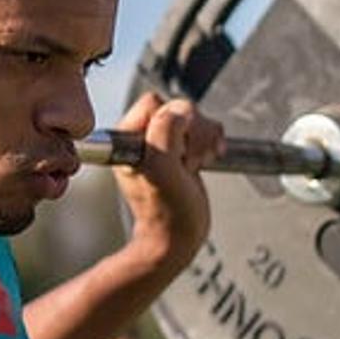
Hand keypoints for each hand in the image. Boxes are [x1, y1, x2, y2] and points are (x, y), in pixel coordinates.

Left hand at [110, 92, 224, 274]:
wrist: (178, 235)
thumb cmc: (167, 211)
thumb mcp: (161, 167)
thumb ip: (165, 129)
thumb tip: (180, 110)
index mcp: (127, 138)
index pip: (156, 103)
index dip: (174, 124)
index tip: (176, 153)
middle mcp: (142, 137)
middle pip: (179, 107)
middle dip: (193, 133)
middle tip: (187, 162)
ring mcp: (163, 142)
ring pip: (195, 116)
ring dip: (204, 140)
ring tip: (194, 165)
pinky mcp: (183, 148)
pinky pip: (205, 127)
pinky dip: (212, 142)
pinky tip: (204, 162)